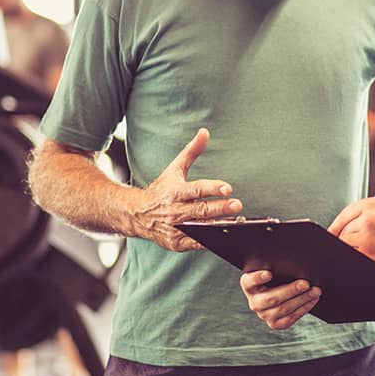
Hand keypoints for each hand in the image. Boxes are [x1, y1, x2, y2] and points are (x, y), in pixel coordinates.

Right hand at [129, 128, 241, 250]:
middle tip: (237, 205)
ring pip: (200, 229)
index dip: (212, 188)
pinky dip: (210, 240)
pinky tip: (224, 235)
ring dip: (218, 226)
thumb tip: (205, 132)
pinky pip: (196, 243)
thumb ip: (192, 152)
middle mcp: (175, 211)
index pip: (196, 189)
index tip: (228, 188)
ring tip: (236, 222)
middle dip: (220, 208)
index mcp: (175, 192)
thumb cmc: (161, 190)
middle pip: (201, 210)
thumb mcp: (174, 169)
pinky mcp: (176, 242)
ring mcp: (175, 228)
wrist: (137, 214)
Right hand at [240, 270, 320, 329]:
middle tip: (305, 283)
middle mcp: (254, 302)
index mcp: (248, 285)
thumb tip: (295, 263)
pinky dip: (304, 308)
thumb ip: (276, 266)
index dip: (258, 278)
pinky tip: (313, 299)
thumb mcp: (272, 270)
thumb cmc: (276, 277)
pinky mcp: (275, 324)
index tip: (269, 273)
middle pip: (271, 298)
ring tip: (315, 291)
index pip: (249, 282)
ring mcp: (264, 315)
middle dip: (290, 290)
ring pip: (284, 309)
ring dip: (302, 299)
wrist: (278, 293)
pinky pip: (291, 318)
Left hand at [328, 197, 374, 275]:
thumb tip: (342, 226)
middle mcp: (367, 218)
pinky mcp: (368, 253)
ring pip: (345, 244)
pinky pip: (352, 255)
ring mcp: (367, 236)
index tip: (332, 234)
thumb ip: (364, 214)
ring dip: (350, 248)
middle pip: (342, 231)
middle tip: (357, 243)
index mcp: (371, 205)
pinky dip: (356, 256)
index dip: (335, 227)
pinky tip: (368, 255)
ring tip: (366, 249)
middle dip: (345, 239)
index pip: (343, 215)